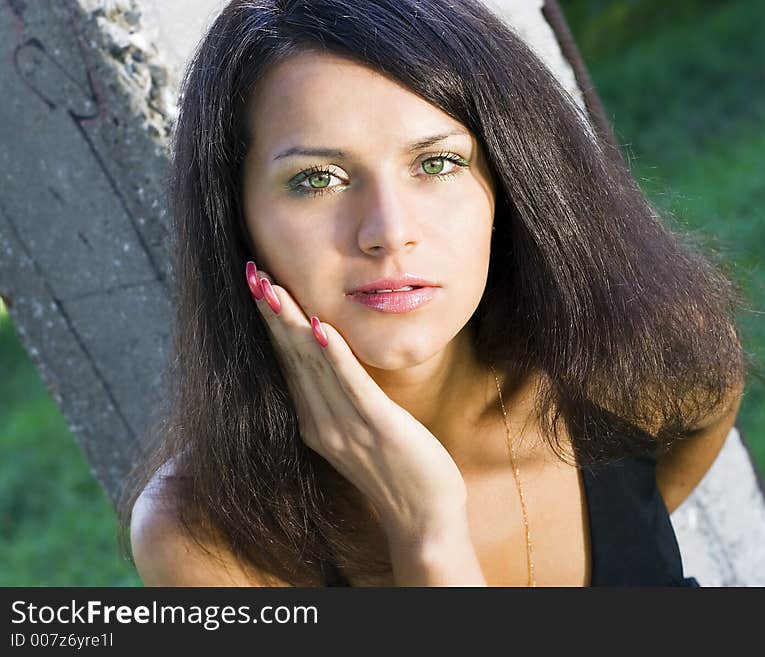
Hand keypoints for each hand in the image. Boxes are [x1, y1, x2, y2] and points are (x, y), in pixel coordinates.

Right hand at [244, 261, 467, 539]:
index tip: (255, 283)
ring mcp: (346, 425)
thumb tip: (329, 363)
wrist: (422, 519)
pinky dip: (334, 355)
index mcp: (313, 421)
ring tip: (270, 287)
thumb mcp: (358, 431)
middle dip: (270, 312)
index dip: (270, 321)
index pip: (285, 361)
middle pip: (290, 355)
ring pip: (311, 363)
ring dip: (291, 322)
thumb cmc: (397, 471)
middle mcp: (320, 421)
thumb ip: (339, 400)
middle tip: (249, 271)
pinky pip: (350, 384)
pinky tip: (320, 328)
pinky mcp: (377, 425)